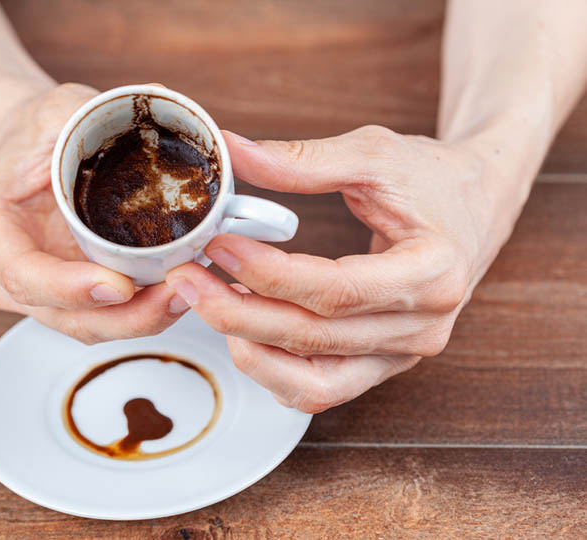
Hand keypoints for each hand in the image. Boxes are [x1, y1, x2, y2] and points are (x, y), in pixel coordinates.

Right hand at [0, 83, 186, 343]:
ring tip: (185, 294)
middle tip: (173, 294)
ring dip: (140, 321)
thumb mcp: (60, 107)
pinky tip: (178, 295)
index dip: (66, 289)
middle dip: (122, 317)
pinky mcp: (74, 298)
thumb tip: (158, 96)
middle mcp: (7, 272)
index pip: (19, 273)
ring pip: (88, 327)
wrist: (39, 147)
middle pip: (61, 315)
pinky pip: (108, 318)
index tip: (117, 285)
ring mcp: (41, 292)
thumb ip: (93, 107)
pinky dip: (143, 314)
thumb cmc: (43, 129)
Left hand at [167, 126, 518, 412]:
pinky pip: (319, 389)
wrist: (474, 207)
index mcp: (433, 273)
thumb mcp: (375, 154)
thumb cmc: (431, 179)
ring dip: (251, 350)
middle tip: (187, 281)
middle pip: (314, 339)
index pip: (335, 291)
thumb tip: (230, 153)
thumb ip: (303, 159)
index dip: (268, 274)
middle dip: (238, 314)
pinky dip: (273, 369)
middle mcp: (423, 328)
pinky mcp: (381, 365)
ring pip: (313, 384)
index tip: (218, 246)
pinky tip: (243, 330)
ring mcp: (403, 355)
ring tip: (209, 303)